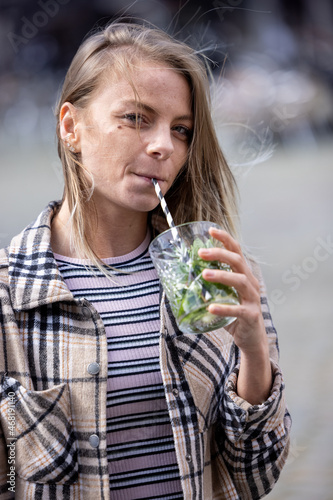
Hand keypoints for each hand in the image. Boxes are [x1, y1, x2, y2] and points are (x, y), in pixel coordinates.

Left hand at [198, 227, 266, 352]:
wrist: (252, 338)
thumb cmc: (234, 314)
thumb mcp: (224, 296)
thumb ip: (209, 286)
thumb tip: (181, 279)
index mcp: (243, 274)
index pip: (236, 251)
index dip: (225, 239)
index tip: (211, 230)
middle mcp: (250, 283)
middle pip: (238, 261)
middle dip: (220, 254)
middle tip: (201, 253)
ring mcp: (252, 299)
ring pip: (240, 281)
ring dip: (222, 276)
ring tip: (204, 275)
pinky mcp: (251, 315)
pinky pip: (238, 310)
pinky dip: (224, 308)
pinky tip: (210, 307)